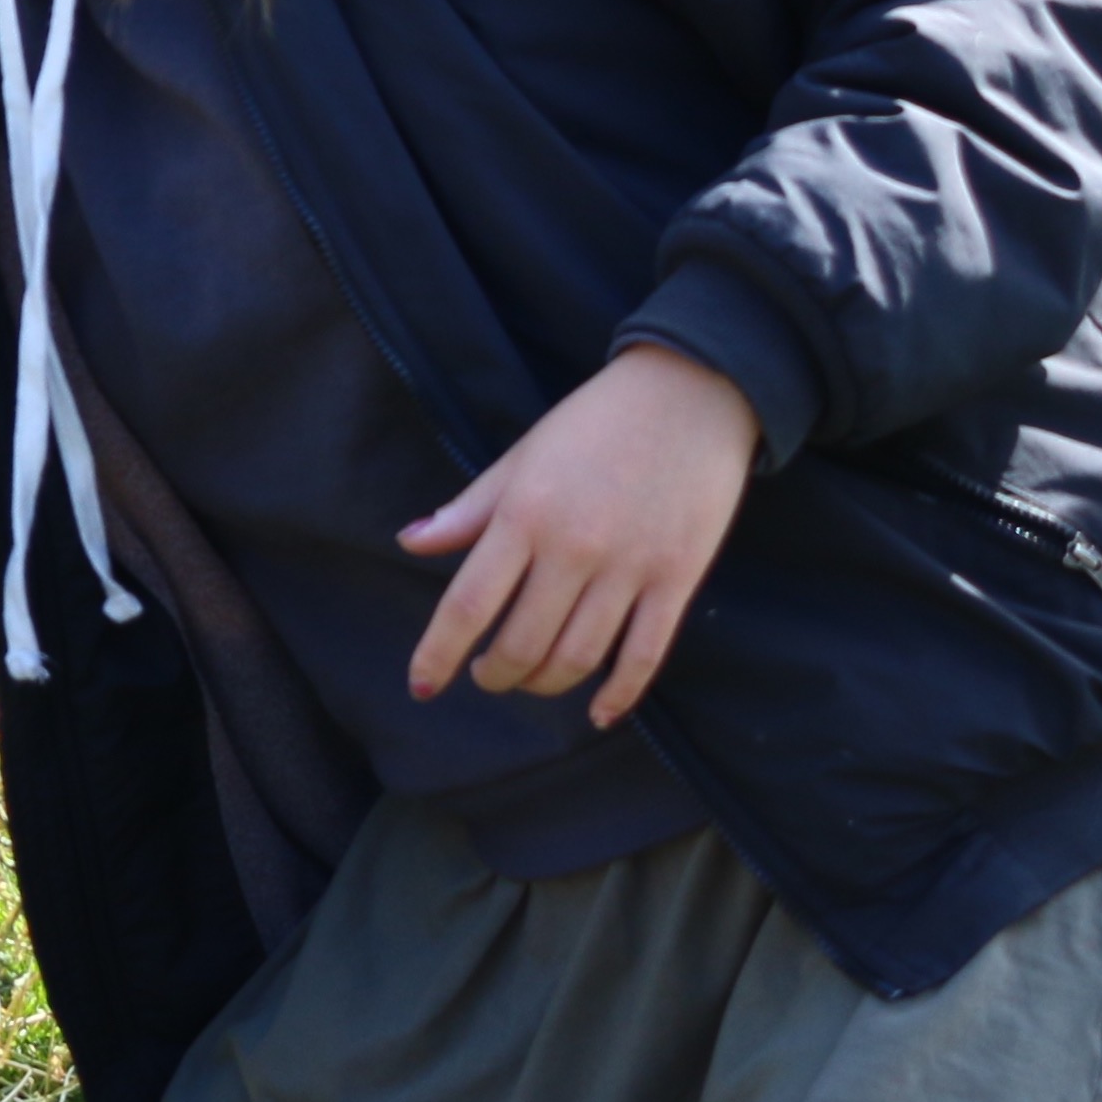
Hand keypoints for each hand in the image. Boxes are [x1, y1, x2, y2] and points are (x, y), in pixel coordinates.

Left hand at [400, 341, 759, 724]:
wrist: (692, 390)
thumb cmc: (595, 421)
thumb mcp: (521, 456)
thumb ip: (468, 509)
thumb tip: (410, 543)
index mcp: (525, 514)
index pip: (469, 604)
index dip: (438, 654)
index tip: (421, 685)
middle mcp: (573, 547)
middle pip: (521, 645)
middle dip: (493, 675)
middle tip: (485, 675)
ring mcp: (630, 567)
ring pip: (576, 658)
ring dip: (543, 684)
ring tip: (528, 679)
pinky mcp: (678, 578)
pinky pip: (644, 656)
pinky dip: (618, 694)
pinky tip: (598, 711)